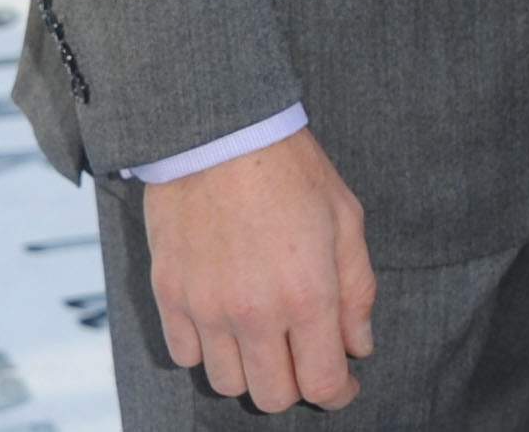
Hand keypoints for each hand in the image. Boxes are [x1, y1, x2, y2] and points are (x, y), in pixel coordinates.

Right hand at [139, 128, 375, 412]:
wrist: (219, 131)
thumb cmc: (290, 169)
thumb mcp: (345, 220)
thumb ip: (357, 291)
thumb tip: (359, 347)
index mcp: (307, 294)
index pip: (323, 383)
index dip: (340, 393)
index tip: (344, 383)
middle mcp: (255, 312)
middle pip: (273, 397)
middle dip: (296, 383)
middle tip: (303, 354)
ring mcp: (206, 308)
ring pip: (227, 384)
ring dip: (250, 369)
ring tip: (263, 334)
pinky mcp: (170, 295)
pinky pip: (185, 356)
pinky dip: (207, 350)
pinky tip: (224, 320)